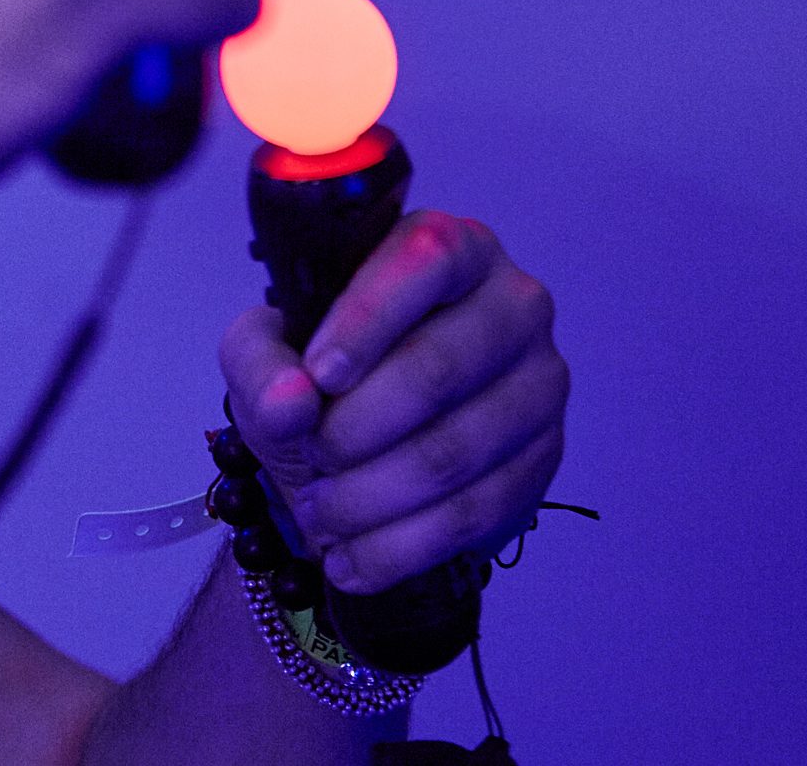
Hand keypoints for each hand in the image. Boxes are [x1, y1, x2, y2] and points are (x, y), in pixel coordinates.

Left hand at [219, 211, 569, 593]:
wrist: (360, 435)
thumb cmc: (319, 368)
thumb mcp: (266, 351)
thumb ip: (260, 362)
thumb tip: (292, 402)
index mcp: (449, 247)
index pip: (426, 260)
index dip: (369, 319)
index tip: (319, 375)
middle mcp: (513, 304)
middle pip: (439, 368)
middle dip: (355, 429)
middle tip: (308, 457)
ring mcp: (540, 382)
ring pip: (455, 451)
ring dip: (371, 497)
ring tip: (319, 513)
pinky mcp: (546, 455)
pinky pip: (477, 511)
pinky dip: (402, 545)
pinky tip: (352, 559)